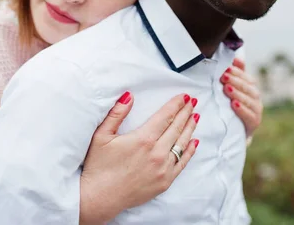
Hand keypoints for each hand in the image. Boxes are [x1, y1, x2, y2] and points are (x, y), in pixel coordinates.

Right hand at [79, 92, 199, 224]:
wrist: (100, 197)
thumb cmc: (98, 166)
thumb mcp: (101, 135)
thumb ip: (117, 113)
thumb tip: (129, 96)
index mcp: (143, 139)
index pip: (165, 116)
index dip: (176, 104)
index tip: (184, 96)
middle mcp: (157, 153)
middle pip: (176, 127)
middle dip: (185, 112)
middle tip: (193, 102)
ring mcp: (163, 169)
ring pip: (182, 144)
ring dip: (189, 128)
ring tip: (195, 117)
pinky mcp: (164, 182)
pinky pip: (182, 163)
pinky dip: (190, 151)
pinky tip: (194, 141)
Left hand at [220, 57, 262, 137]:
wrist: (231, 133)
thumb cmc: (229, 107)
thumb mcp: (231, 90)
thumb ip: (235, 74)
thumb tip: (237, 57)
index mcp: (251, 89)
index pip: (247, 78)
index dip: (238, 73)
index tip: (226, 69)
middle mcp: (256, 100)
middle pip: (250, 88)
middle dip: (237, 81)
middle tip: (223, 77)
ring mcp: (256, 112)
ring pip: (251, 101)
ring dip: (238, 94)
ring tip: (227, 89)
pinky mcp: (253, 125)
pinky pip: (250, 116)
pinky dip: (242, 110)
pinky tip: (233, 105)